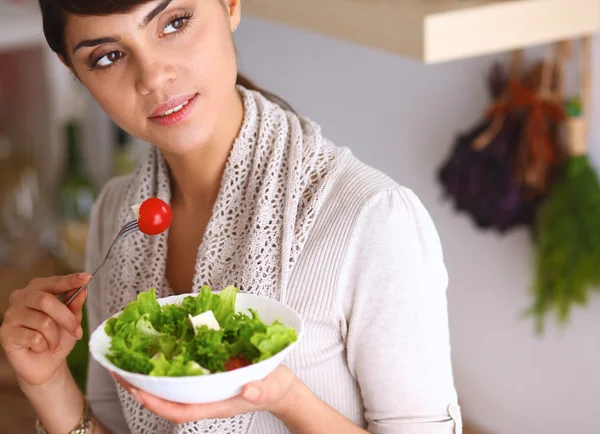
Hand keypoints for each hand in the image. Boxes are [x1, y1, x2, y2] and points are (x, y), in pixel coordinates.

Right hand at [0, 273, 90, 386]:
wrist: (46, 365)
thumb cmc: (58, 338)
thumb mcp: (72, 321)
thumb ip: (75, 305)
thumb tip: (82, 291)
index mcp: (37, 290)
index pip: (54, 282)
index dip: (70, 280)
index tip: (87, 278)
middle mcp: (21, 298)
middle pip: (46, 300)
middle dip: (66, 318)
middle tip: (77, 331)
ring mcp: (11, 315)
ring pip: (43, 321)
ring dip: (54, 337)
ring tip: (53, 343)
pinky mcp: (6, 333)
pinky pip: (34, 338)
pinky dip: (44, 345)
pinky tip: (39, 348)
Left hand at [111, 365, 297, 423]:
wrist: (280, 386)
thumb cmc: (275, 387)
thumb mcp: (272, 387)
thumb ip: (261, 389)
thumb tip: (247, 389)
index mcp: (216, 403)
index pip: (180, 411)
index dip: (158, 403)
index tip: (137, 391)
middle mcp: (204, 396)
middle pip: (166, 398)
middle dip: (141, 388)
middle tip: (117, 370)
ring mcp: (204, 386)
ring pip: (169, 385)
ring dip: (147, 375)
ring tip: (125, 359)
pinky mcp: (206, 372)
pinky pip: (180, 370)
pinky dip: (165, 361)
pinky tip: (155, 347)